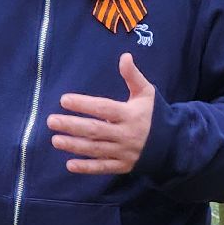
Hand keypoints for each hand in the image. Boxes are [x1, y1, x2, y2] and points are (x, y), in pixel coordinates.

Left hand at [48, 53, 155, 174]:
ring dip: (74, 146)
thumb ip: (133, 76)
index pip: (103, 108)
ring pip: (96, 149)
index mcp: (130, 114)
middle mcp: (126, 134)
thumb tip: (124, 56)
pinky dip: (87, 168)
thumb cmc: (153, 114)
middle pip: (95, 130)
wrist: (172, 143)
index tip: (64, 99)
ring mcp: (124, 152)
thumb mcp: (146, 93)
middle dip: (72, 125)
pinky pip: (103, 167)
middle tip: (51, 121)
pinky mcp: (123, 166)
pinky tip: (69, 165)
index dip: (84, 104)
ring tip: (55, 140)